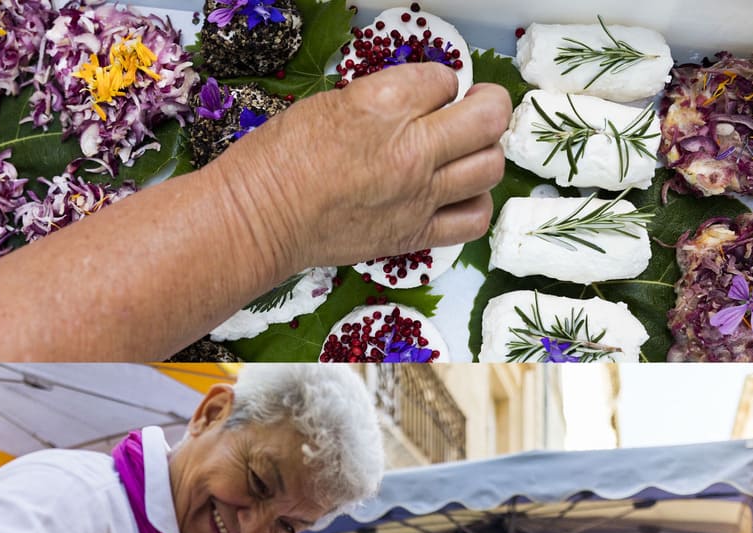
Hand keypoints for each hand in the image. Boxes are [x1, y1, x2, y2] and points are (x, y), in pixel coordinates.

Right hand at [216, 62, 510, 272]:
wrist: (261, 217)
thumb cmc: (280, 157)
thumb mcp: (331, 103)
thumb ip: (386, 98)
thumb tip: (423, 99)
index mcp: (383, 105)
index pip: (445, 79)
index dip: (439, 83)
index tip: (428, 93)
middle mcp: (410, 149)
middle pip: (488, 119)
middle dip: (489, 105)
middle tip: (478, 108)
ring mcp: (419, 195)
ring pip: (491, 167)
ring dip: (485, 152)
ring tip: (467, 151)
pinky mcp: (417, 233)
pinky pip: (475, 218)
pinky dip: (477, 202)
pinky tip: (461, 193)